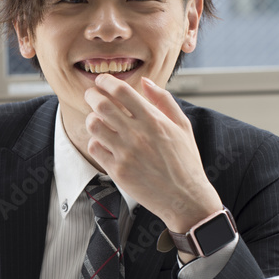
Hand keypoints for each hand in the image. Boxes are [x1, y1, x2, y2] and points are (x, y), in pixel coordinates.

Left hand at [84, 75, 221, 233]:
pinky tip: (103, 141)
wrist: (185, 198)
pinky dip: (95, 141)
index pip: (122, 91)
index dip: (107, 81)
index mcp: (154, 121)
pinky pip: (95, 148)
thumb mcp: (182, 126)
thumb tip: (146, 82)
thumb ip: (164, 101)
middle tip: (92, 95)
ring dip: (92, 118)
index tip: (102, 80)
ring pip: (94, 126)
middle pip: (102, 105)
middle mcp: (138, 135)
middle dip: (92, 95)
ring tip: (97, 119)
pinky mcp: (117, 171)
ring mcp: (125, 154)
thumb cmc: (186, 162)